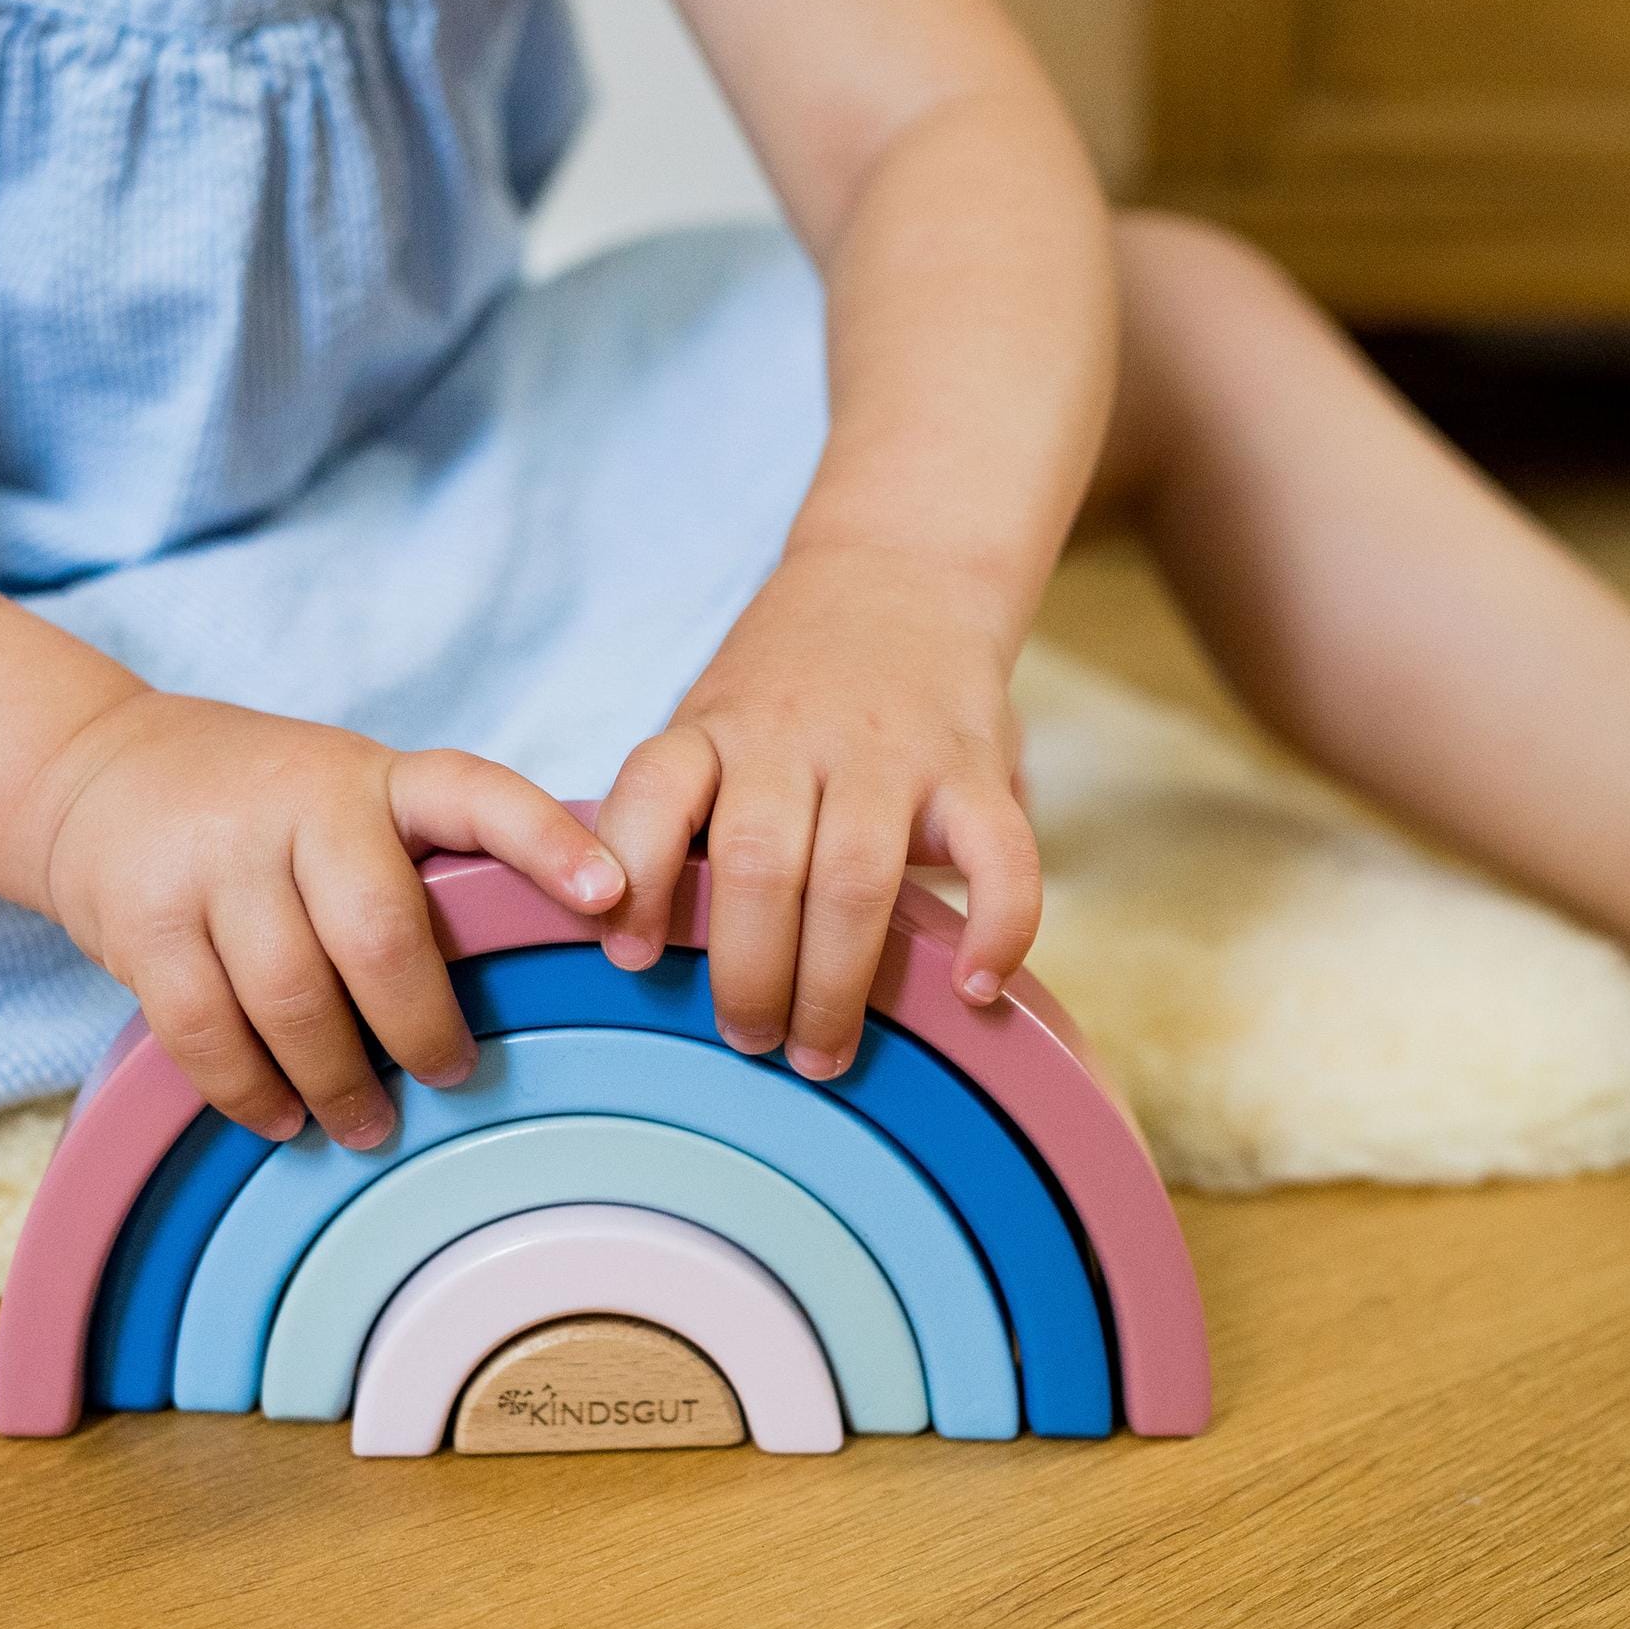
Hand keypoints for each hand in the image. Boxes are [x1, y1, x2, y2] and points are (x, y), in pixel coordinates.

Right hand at [20, 694, 627, 1146]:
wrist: (97, 769)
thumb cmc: (261, 809)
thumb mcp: (350, 798)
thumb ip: (422, 858)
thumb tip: (542, 968)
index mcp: (376, 780)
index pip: (476, 794)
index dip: (547, 843)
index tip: (610, 897)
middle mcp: (300, 806)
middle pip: (380, 936)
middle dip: (422, 1028)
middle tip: (451, 1073)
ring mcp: (214, 859)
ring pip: (293, 997)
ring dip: (336, 1082)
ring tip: (363, 1122)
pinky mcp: (142, 917)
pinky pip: (206, 1029)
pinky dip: (250, 1090)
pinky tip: (279, 1116)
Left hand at [595, 549, 1040, 1080]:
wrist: (897, 572)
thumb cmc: (786, 691)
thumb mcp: (714, 725)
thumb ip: (691, 816)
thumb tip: (641, 952)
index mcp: (713, 730)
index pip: (655, 793)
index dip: (635, 875)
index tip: (631, 958)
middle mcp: (793, 737)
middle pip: (757, 863)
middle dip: (748, 973)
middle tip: (748, 1043)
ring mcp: (887, 750)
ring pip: (855, 874)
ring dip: (835, 981)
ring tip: (822, 1056)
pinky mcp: (973, 764)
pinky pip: (999, 851)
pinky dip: (995, 926)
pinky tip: (972, 989)